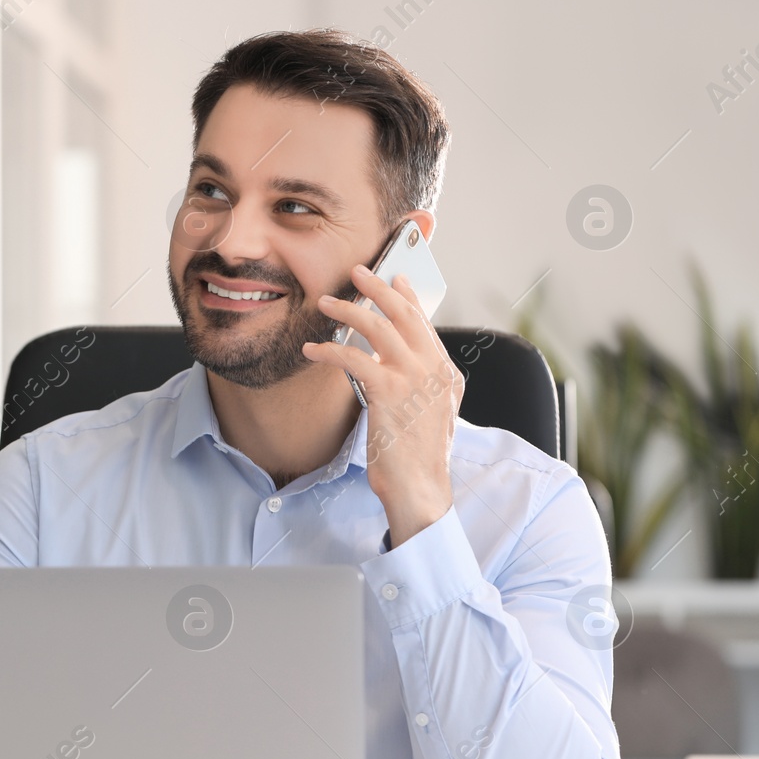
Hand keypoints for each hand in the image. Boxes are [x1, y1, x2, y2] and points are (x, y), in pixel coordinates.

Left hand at [301, 265, 462, 545]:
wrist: (420, 486)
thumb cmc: (418, 456)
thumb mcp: (429, 413)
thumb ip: (420, 384)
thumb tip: (397, 363)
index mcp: (445, 373)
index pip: (425, 323)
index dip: (408, 297)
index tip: (394, 278)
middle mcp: (433, 369)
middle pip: (404, 314)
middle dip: (378, 288)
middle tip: (357, 272)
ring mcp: (412, 378)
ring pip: (377, 327)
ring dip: (348, 309)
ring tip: (325, 302)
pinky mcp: (387, 391)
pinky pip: (353, 356)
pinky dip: (329, 349)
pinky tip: (312, 349)